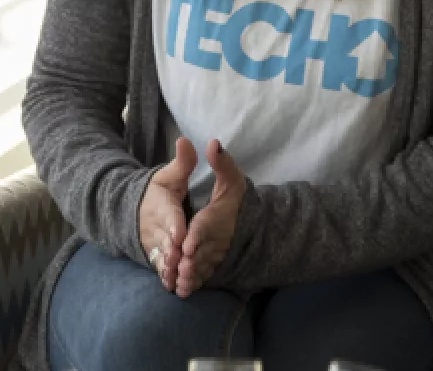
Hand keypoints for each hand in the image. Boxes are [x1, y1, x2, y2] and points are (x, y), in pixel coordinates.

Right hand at [139, 136, 195, 292]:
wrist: (134, 211)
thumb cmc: (159, 191)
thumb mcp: (169, 175)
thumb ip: (182, 162)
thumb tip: (185, 139)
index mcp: (162, 205)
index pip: (169, 215)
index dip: (174, 224)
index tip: (181, 233)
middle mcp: (156, 227)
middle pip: (165, 240)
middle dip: (172, 250)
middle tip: (181, 259)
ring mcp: (154, 244)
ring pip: (161, 257)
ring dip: (168, 267)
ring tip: (176, 277)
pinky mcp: (155, 256)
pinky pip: (159, 268)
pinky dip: (165, 277)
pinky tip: (172, 287)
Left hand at [175, 139, 245, 297]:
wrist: (252, 223)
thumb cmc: (237, 199)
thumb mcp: (232, 178)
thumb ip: (222, 162)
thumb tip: (214, 142)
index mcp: (218, 216)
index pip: (207, 226)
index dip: (197, 235)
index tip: (187, 244)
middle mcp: (217, 238)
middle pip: (203, 250)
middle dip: (192, 260)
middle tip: (180, 268)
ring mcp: (216, 253)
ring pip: (203, 266)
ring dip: (192, 276)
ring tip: (180, 283)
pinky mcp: (214, 264)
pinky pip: (204, 275)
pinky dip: (195, 284)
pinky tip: (182, 291)